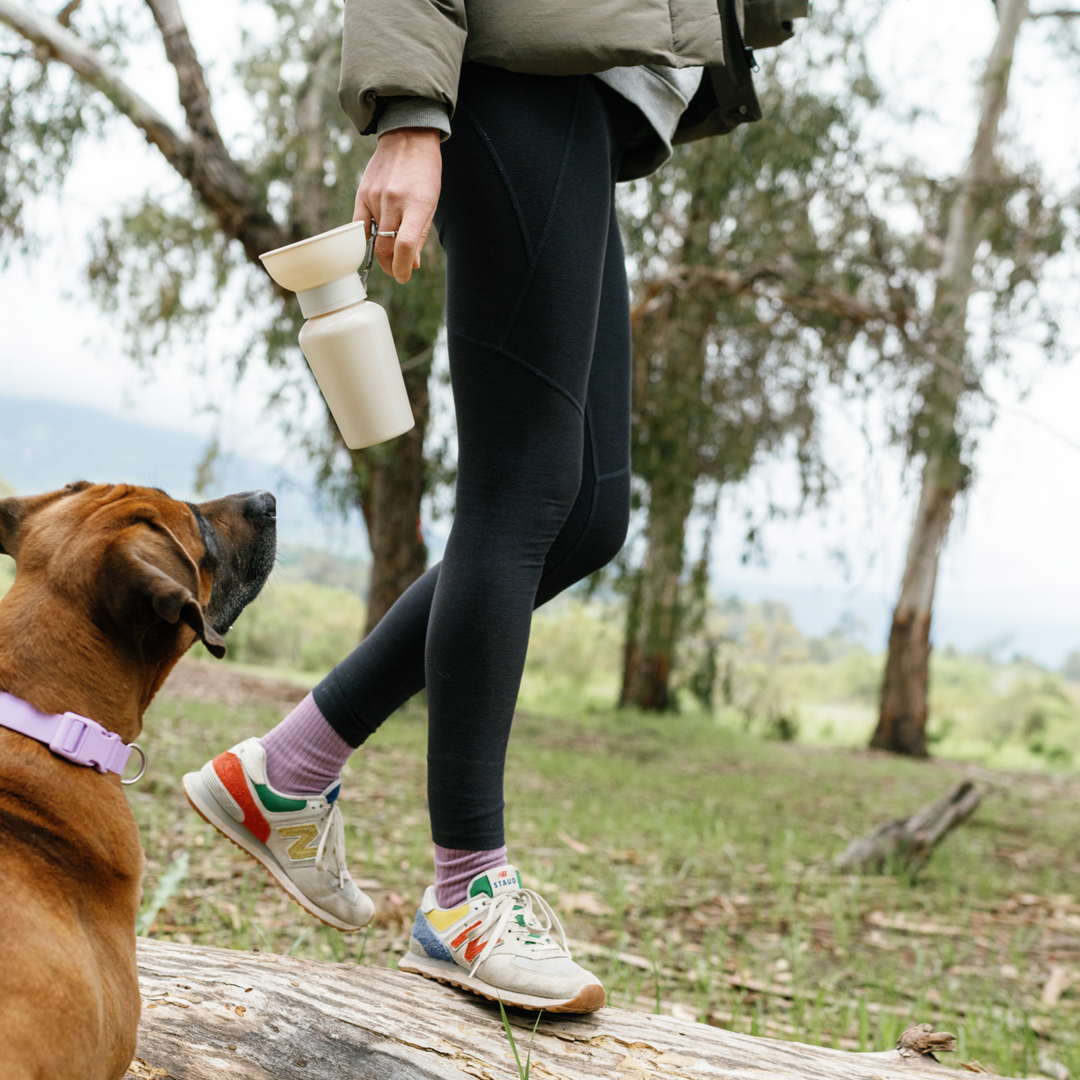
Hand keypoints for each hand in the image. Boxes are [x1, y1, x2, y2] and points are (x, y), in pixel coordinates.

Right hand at [354, 128, 441, 283]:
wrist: (408, 138)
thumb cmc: (424, 173)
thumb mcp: (431, 204)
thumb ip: (419, 235)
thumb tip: (410, 264)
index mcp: (418, 205)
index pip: (405, 245)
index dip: (402, 268)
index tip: (403, 277)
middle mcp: (394, 201)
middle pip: (385, 247)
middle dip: (390, 266)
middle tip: (395, 271)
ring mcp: (376, 196)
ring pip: (373, 238)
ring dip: (381, 252)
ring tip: (389, 252)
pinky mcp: (362, 193)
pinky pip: (358, 225)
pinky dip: (365, 237)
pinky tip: (373, 240)